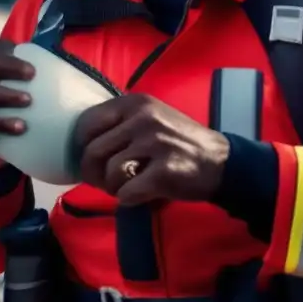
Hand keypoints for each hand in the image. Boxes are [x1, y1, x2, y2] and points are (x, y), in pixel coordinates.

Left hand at [73, 94, 229, 206]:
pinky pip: (126, 193)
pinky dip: (130, 199)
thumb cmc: (179, 141)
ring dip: (114, 188)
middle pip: (92, 151)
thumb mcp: (150, 117)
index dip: (82, 147)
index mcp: (134, 103)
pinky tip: (142, 194)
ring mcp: (154, 143)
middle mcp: (143, 118)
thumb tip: (81, 145)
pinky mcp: (164, 172)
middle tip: (106, 182)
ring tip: (128, 186)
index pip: (86, 123)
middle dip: (94, 174)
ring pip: (110, 174)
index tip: (93, 160)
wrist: (221, 161)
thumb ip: (119, 123)